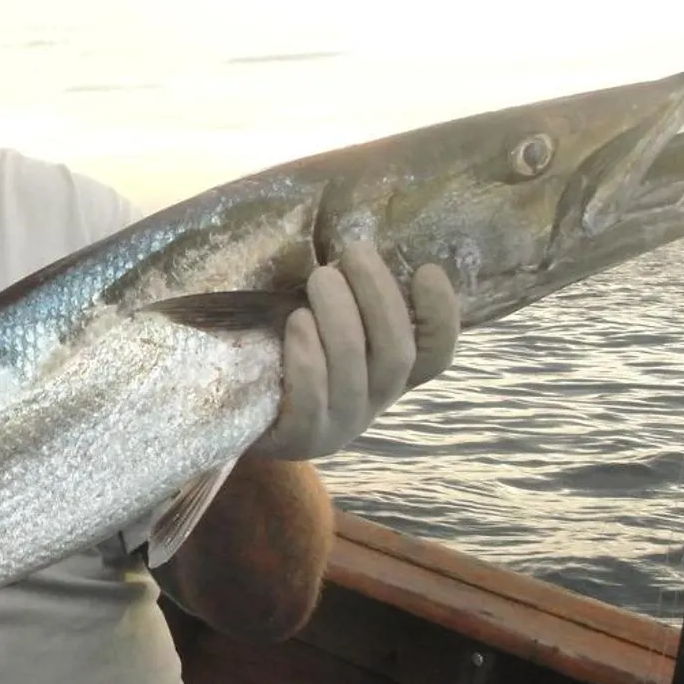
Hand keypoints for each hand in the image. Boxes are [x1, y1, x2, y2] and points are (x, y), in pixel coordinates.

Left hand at [254, 243, 458, 461]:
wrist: (241, 420)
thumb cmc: (288, 361)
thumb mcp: (327, 333)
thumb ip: (350, 305)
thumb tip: (356, 246)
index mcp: (389, 376)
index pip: (436, 355)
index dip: (441, 316)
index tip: (428, 269)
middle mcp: (373, 402)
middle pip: (396, 353)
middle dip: (379, 297)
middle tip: (355, 253)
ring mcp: (340, 424)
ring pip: (354, 368)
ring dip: (340, 316)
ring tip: (320, 277)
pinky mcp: (301, 437)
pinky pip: (311, 398)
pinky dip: (307, 357)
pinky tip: (297, 322)